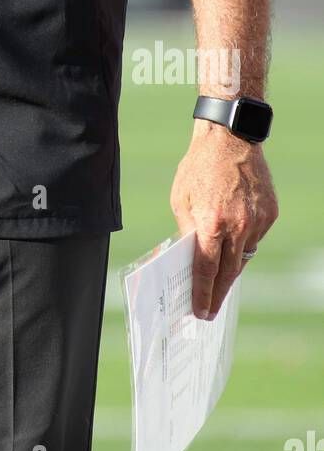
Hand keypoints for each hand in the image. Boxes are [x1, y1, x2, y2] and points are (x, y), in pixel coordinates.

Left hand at [170, 120, 278, 320]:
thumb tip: (190, 257)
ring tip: (219, 280)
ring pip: (244, 257)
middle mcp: (238, 226)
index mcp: (211, 223)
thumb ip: (187, 230)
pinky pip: (255, 239)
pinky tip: (233, 240)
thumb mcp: (180, 198)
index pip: (206, 270)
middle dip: (218, 293)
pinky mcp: (270, 215)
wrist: (230, 138)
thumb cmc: (199, 166)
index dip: (203, 295)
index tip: (201, 313)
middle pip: (228, 272)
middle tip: (210, 309)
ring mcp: (257, 222)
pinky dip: (243, 243)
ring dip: (231, 269)